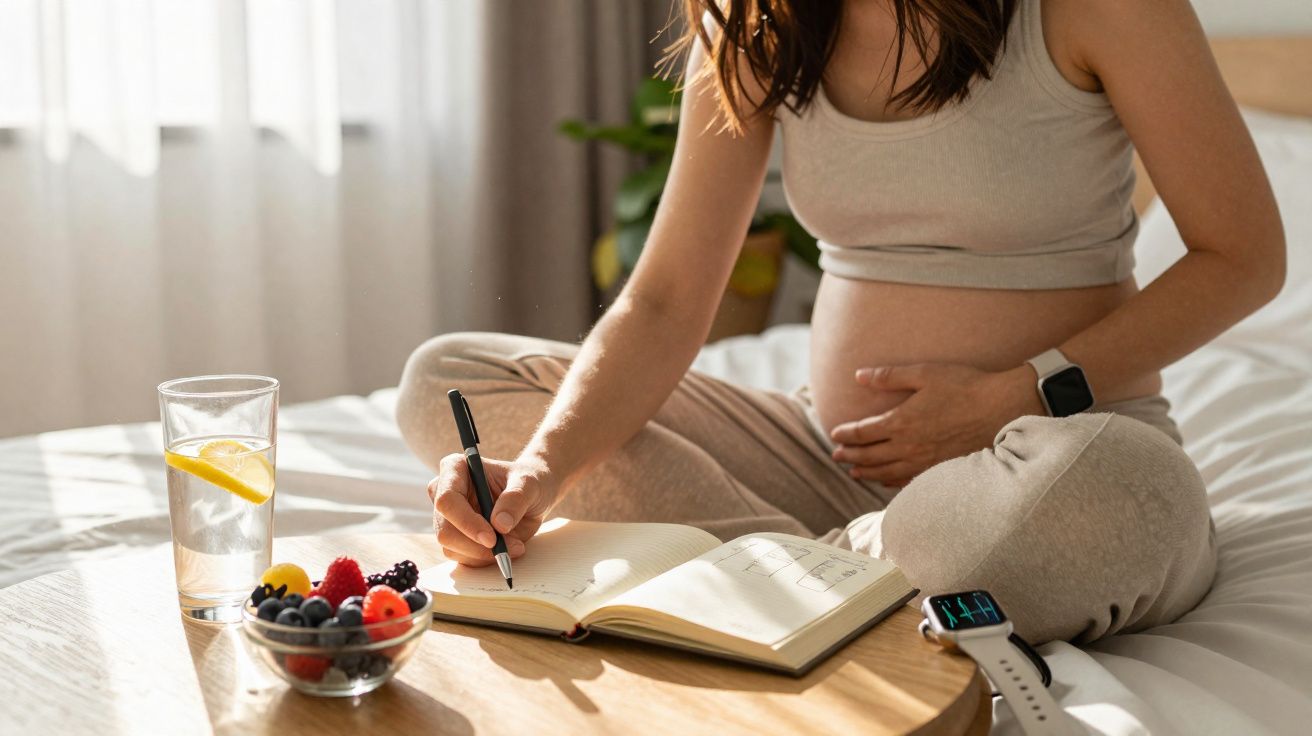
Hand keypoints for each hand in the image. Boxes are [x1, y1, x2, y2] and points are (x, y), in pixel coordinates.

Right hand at [427, 454, 559, 566]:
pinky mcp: (455, 537)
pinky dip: (485, 559)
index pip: (447, 500)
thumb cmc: (528, 482)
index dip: (466, 522)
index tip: (492, 538)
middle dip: (476, 545)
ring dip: (484, 554)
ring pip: (452, 548)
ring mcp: (447, 517)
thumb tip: (499, 524)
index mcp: (455, 468)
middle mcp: (444, 492)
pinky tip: (506, 548)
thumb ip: (515, 499)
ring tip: (514, 544)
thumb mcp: (529, 484)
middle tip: (508, 547)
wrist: (532, 496)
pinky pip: (462, 557)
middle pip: (445, 529)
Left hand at [829, 363, 1041, 486]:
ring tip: (854, 472)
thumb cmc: (964, 386)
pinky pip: (908, 481)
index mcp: (901, 421)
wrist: (1002, 409)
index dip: (847, 435)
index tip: (835, 435)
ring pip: (886, 472)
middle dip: (850, 456)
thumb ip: (888, 376)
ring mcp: (924, 462)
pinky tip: (886, 480)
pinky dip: (891, 482)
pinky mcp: (940, 470)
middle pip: (870, 456)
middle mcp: (909, 446)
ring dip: (867, 472)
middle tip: (836, 456)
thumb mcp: (924, 373)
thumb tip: (859, 376)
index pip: (863, 433)